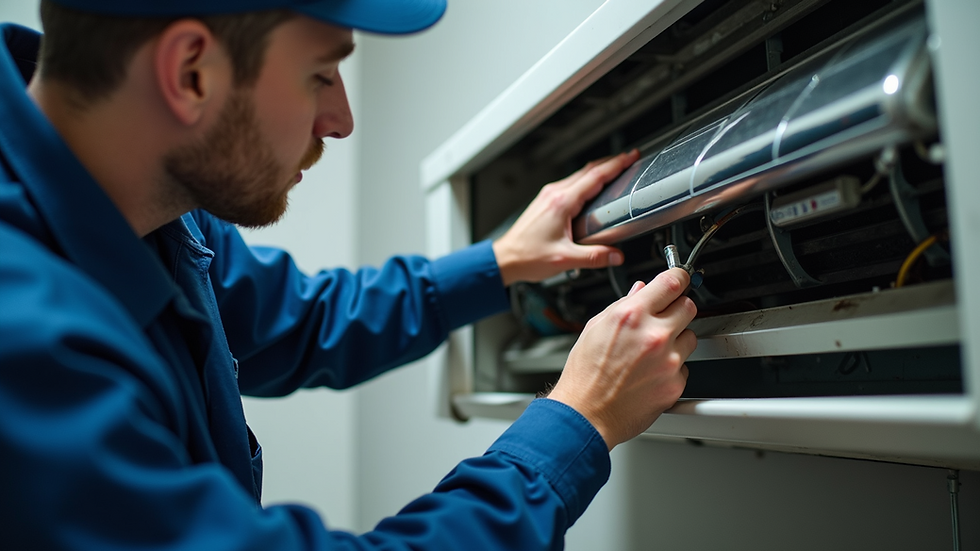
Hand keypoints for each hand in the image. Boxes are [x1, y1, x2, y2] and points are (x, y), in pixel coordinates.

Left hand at [492, 150, 640, 285]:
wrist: (505, 258)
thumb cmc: (527, 257)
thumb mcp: (565, 260)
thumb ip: (594, 257)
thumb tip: (616, 256)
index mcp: (562, 203)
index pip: (595, 177)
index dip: (616, 165)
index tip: (630, 157)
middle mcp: (554, 194)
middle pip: (588, 170)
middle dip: (610, 163)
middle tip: (628, 159)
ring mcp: (548, 195)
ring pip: (578, 175)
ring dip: (598, 170)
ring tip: (614, 170)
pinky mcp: (545, 201)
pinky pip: (570, 183)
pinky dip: (585, 180)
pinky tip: (591, 187)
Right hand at [547, 268, 697, 449]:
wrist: (586, 414)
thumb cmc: (585, 375)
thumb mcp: (595, 328)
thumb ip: (623, 304)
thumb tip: (640, 291)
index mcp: (632, 316)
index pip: (672, 282)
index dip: (679, 276)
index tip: (681, 278)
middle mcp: (654, 335)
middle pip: (689, 306)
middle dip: (678, 308)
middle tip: (665, 317)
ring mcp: (668, 360)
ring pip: (691, 337)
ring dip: (676, 339)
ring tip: (652, 352)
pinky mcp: (676, 384)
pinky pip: (684, 366)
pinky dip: (672, 367)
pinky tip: (651, 372)